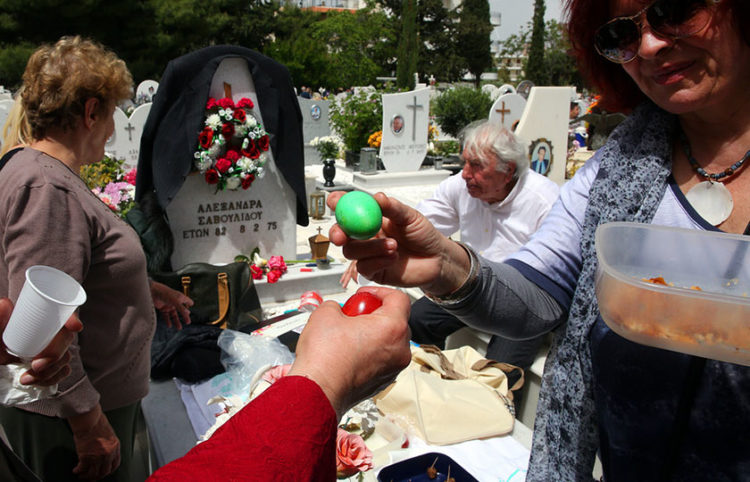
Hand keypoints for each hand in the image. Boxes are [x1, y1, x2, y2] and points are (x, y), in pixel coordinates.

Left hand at [0, 298, 82, 385]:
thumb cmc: (0, 339)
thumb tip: (6, 305)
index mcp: (41, 319)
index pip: (63, 314)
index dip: (72, 319)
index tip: (75, 327)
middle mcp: (50, 333)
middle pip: (66, 339)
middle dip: (56, 354)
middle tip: (36, 365)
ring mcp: (51, 350)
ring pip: (66, 358)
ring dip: (51, 371)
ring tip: (28, 378)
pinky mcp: (51, 367)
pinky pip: (63, 372)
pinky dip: (52, 379)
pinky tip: (37, 382)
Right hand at [68, 405, 120, 479]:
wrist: (89, 420)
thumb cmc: (97, 423)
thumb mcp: (109, 434)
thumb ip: (108, 445)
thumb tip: (102, 453)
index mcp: (115, 447)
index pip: (115, 465)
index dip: (108, 471)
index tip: (103, 473)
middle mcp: (108, 454)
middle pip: (104, 472)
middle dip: (97, 476)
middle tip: (91, 478)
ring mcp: (98, 457)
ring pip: (93, 473)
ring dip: (86, 476)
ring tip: (81, 475)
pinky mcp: (86, 457)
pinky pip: (82, 469)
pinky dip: (78, 471)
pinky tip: (75, 470)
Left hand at [150, 280, 192, 329]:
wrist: (153, 292)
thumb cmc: (165, 294)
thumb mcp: (176, 301)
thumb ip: (182, 308)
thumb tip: (188, 313)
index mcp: (180, 297)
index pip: (187, 301)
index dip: (190, 304)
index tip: (192, 308)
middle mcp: (175, 302)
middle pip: (181, 310)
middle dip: (184, 316)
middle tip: (188, 322)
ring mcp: (169, 305)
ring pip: (174, 315)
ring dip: (176, 321)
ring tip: (179, 328)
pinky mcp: (163, 308)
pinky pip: (166, 316)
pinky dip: (168, 321)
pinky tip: (169, 325)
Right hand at [288, 287, 411, 417]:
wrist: (317, 391)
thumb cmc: (324, 357)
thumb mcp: (326, 313)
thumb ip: (338, 305)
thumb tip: (338, 310)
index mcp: (392, 328)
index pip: (398, 298)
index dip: (379, 292)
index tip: (365, 295)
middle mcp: (399, 350)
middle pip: (396, 321)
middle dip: (375, 314)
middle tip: (354, 314)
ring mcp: (393, 368)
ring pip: (389, 342)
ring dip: (372, 334)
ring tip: (348, 335)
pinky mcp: (383, 382)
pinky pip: (382, 359)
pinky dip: (369, 353)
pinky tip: (348, 353)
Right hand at [327, 191, 469, 295]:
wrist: (437, 259)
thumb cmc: (423, 236)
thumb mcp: (410, 216)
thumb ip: (393, 207)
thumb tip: (377, 197)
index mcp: (372, 218)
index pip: (349, 209)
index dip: (338, 204)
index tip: (335, 201)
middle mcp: (366, 236)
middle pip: (340, 233)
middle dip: (337, 232)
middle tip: (341, 234)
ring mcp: (368, 254)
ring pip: (351, 251)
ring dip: (370, 247)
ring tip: (393, 245)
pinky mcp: (373, 271)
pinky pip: (364, 267)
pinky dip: (378, 261)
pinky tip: (393, 258)